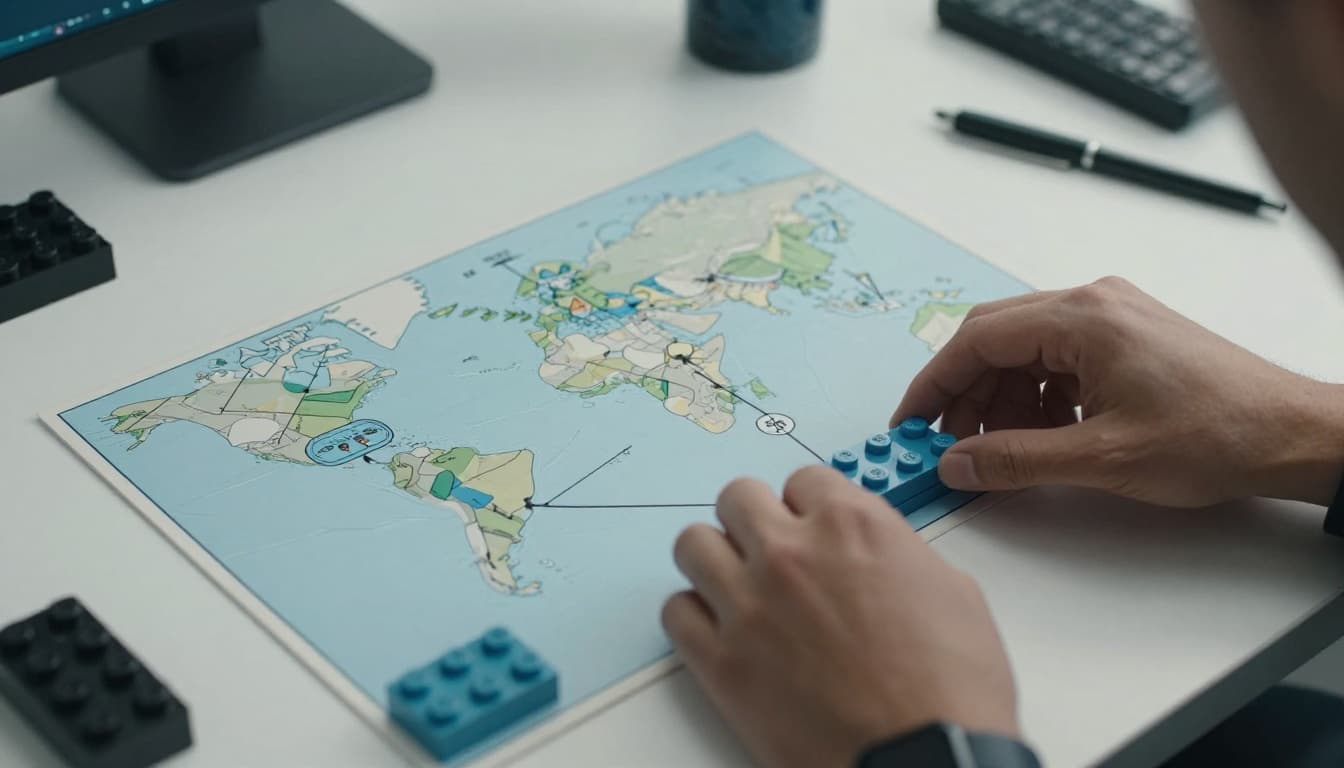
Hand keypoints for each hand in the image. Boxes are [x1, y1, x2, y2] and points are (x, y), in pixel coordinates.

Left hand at [662, 466, 1018, 767]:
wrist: (923, 759)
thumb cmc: (950, 691)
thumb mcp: (953, 590)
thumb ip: (898, 551)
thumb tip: (879, 552)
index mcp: (852, 525)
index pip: (803, 478)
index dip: (809, 505)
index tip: (811, 526)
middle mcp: (791, 553)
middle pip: (737, 497)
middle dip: (754, 519)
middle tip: (768, 548)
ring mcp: (748, 604)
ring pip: (693, 544)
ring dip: (714, 559)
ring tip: (735, 584)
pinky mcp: (720, 661)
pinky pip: (675, 612)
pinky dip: (694, 617)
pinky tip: (721, 631)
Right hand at [894, 276, 1343, 506]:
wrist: (1292, 434)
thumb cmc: (1216, 434)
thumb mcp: (1101, 457)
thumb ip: (1015, 460)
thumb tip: (956, 464)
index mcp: (1082, 317)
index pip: (977, 339)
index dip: (933, 385)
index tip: (909, 422)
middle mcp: (1092, 303)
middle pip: (995, 338)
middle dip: (964, 393)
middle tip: (947, 443)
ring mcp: (1111, 317)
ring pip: (1024, 350)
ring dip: (1000, 399)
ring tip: (1000, 449)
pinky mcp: (1126, 337)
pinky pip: (1056, 358)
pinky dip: (1035, 396)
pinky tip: (1041, 435)